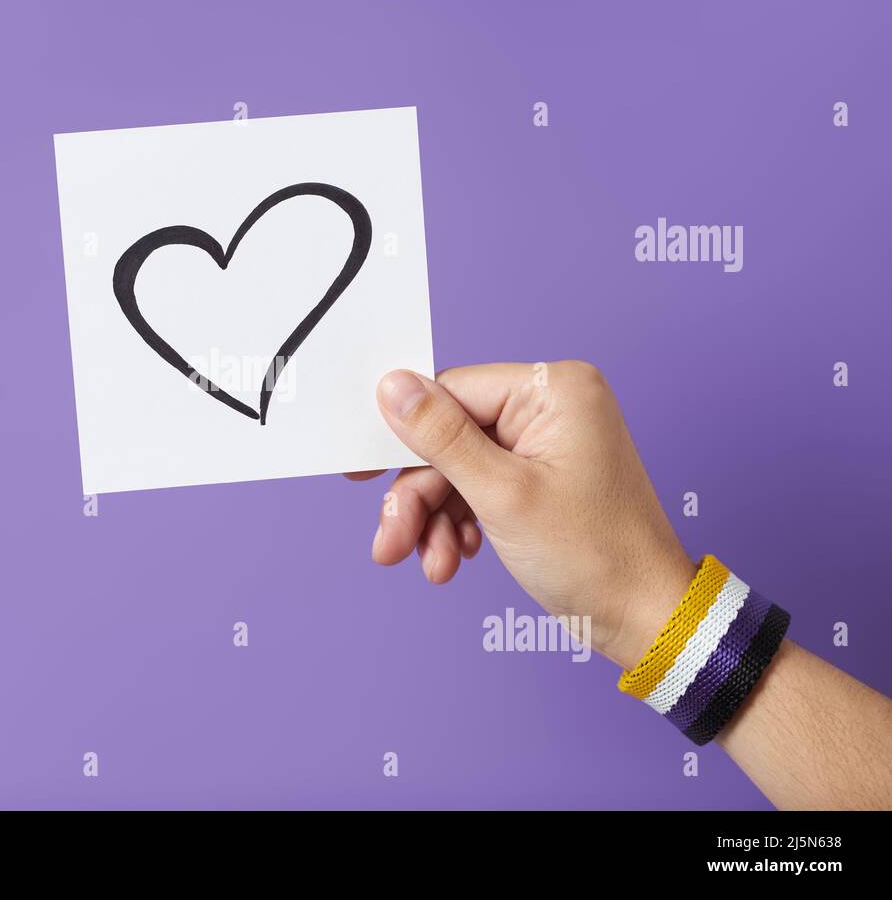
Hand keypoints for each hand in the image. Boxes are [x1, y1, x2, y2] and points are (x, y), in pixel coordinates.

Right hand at [348, 361, 696, 668]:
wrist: (645, 619)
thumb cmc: (596, 556)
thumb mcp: (502, 494)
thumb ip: (441, 436)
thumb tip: (393, 387)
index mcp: (553, 390)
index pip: (450, 393)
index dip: (403, 437)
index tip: (362, 473)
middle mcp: (552, 406)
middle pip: (449, 436)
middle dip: (420, 496)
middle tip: (392, 541)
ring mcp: (547, 443)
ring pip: (459, 469)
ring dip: (435, 519)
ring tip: (431, 563)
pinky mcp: (541, 476)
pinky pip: (480, 487)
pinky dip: (460, 524)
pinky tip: (455, 557)